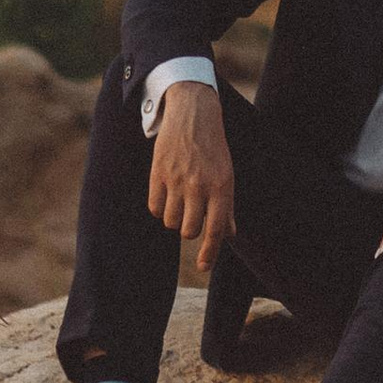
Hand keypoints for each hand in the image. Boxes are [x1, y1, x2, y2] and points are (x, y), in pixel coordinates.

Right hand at [149, 82, 236, 275]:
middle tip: (193, 213)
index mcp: (221, 186)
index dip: (209, 253)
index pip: (215, 230)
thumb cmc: (213, 149)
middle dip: (190, 228)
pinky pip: (155, 208)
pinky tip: (167, 194)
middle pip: (189, 230)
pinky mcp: (158, 174)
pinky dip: (160, 207)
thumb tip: (227, 235)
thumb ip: (226, 206)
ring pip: (170, 221)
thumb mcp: (227, 175)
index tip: (203, 267)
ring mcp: (176, 180)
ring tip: (181, 199)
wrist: (192, 114)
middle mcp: (199, 185)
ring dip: (175, 217)